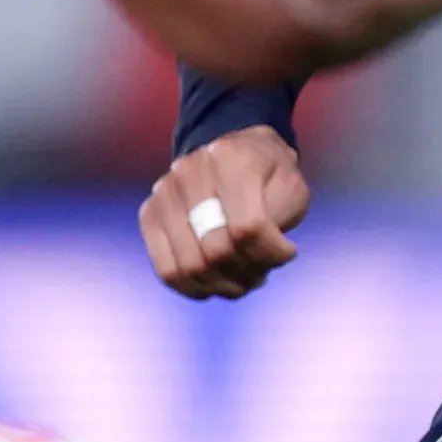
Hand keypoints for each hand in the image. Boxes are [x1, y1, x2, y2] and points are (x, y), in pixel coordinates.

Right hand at [142, 127, 312, 299]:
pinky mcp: (149, 213)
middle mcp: (190, 170)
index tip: (287, 253)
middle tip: (261, 273)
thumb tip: (251, 253)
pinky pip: (166, 270)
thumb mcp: (292, 188)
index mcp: (231, 158)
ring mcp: (164, 192)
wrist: (238, 153)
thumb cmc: (268, 176)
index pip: (248, 227)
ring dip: (222, 284)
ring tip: (242, 278)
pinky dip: (195, 288)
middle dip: (245, 273)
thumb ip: (277, 220)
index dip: (270, 254)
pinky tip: (216, 282)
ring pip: (189, 266)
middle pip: (215, 250)